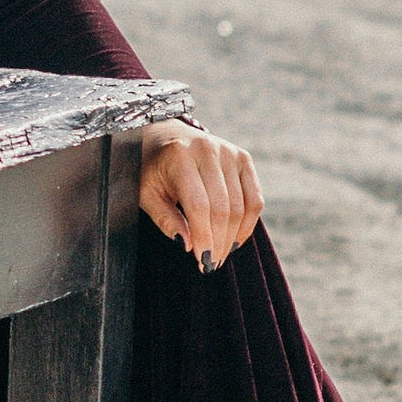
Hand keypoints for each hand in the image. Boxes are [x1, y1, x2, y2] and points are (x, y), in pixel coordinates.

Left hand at [138, 119, 261, 267]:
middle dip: (219, 241)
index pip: (199, 205)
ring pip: (242, 206)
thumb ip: (165, 219)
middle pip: (223, 207)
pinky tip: (235, 239)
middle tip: (211, 265)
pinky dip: (248, 223)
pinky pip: (254, 198)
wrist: (164, 137)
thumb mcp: (147, 194)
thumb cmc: (151, 170)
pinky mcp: (243, 158)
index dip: (204, 237)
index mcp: (180, 156)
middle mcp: (208, 149)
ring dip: (233, 237)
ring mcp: (229, 152)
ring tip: (221, 255)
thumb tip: (188, 245)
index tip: (202, 262)